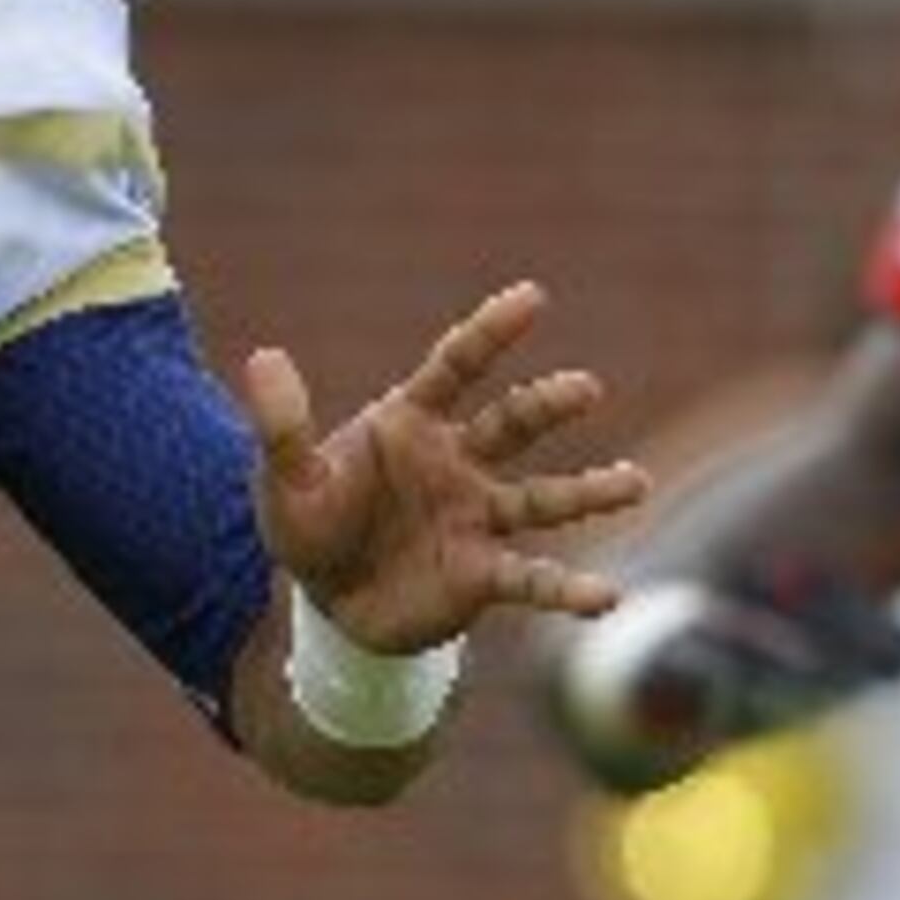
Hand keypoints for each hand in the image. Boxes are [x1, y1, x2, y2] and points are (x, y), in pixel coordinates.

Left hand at [243, 280, 647, 655]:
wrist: (324, 602)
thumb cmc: (309, 525)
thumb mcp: (284, 479)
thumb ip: (282, 426)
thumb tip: (263, 358)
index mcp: (411, 425)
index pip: (457, 367)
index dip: (491, 333)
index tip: (533, 297)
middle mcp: (457, 464)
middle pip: (513, 424)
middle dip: (549, 405)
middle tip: (586, 387)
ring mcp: (477, 518)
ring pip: (543, 498)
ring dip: (590, 491)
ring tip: (635, 481)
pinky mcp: (483, 576)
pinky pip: (532, 578)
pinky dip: (569, 590)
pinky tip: (607, 598)